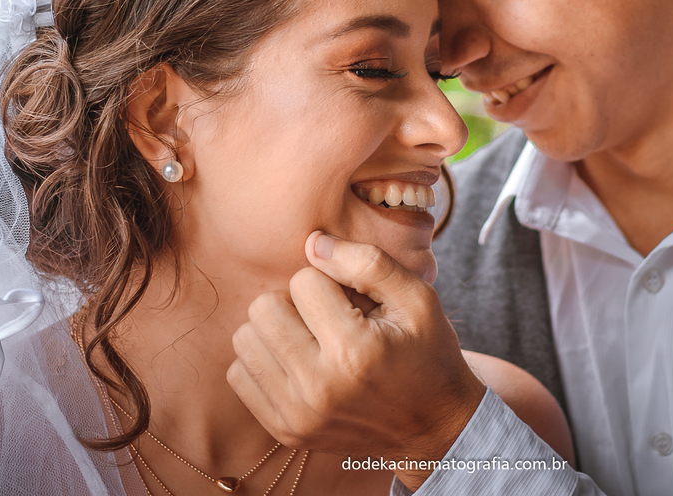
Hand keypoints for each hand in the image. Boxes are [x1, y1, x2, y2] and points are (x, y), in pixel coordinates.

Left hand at [227, 231, 486, 490]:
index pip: (303, 281)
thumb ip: (367, 262)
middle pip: (264, 308)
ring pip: (245, 339)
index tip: (353, 301)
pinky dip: (265, 360)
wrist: (433, 425)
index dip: (329, 281)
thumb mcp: (418, 297)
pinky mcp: (284, 429)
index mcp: (356, 351)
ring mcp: (298, 414)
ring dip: (275, 330)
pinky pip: (239, 374)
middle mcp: (320, 387)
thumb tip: (312, 243)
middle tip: (326, 316)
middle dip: (294, 301)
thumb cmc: (426, 352)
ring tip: (311, 339)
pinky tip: (298, 362)